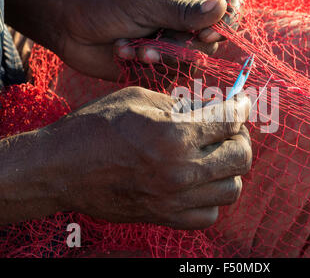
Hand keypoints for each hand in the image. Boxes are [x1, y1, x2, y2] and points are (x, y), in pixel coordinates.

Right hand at [46, 87, 251, 228]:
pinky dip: (212, 198)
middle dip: (241, 137)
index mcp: (173, 135)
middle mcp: (180, 171)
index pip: (230, 121)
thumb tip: (211, 108)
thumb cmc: (95, 127)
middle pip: (241, 157)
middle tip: (230, 130)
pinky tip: (200, 183)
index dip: (242, 107)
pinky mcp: (165, 217)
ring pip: (232, 188)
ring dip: (230, 169)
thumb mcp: (138, 100)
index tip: (241, 103)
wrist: (61, 168)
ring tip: (214, 156)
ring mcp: (174, 199)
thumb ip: (181, 104)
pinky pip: (210, 215)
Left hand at [57, 0, 242, 80]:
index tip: (205, 34)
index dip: (224, 22)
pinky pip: (170, 73)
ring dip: (164, 57)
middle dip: (184, 45)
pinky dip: (148, 66)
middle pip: (212, 40)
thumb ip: (183, 11)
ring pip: (193, 60)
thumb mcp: (144, 2)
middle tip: (157, 40)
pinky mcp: (160, 63)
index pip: (226, 5)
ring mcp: (173, 42)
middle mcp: (184, 18)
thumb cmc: (104, 3)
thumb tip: (223, 8)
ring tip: (136, 48)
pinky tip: (126, 53)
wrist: (68, 27)